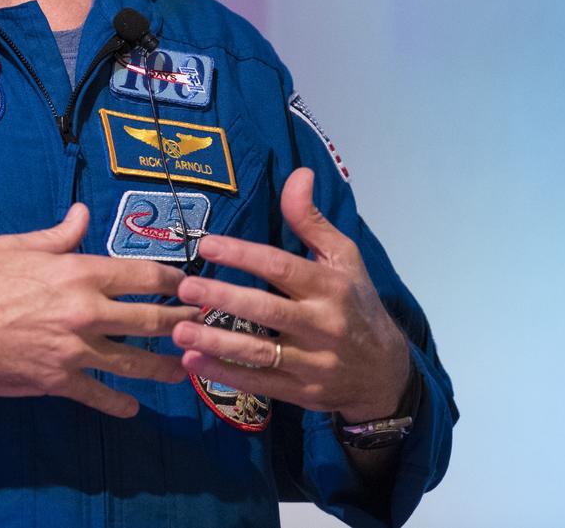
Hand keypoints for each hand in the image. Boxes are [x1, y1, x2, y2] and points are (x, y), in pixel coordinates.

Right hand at [0, 202, 192, 417]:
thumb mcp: (17, 246)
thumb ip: (58, 235)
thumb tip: (82, 213)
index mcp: (79, 273)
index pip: (143, 276)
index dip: (173, 279)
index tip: (190, 283)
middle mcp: (86, 311)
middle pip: (151, 319)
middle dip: (184, 322)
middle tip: (206, 325)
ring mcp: (76, 350)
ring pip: (135, 362)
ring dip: (166, 367)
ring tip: (187, 368)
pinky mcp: (59, 381)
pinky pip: (100, 395)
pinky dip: (119, 404)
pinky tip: (133, 408)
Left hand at [172, 168, 409, 423]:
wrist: (386, 372)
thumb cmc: (356, 303)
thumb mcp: (343, 258)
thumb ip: (312, 220)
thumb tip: (298, 174)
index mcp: (330, 286)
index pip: (282, 267)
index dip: (244, 255)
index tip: (208, 244)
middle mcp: (322, 324)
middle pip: (266, 309)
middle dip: (223, 297)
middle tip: (186, 287)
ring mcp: (313, 362)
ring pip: (259, 351)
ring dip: (216, 341)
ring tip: (179, 330)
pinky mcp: (303, 391)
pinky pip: (260, 383)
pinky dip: (225, 374)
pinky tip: (192, 362)